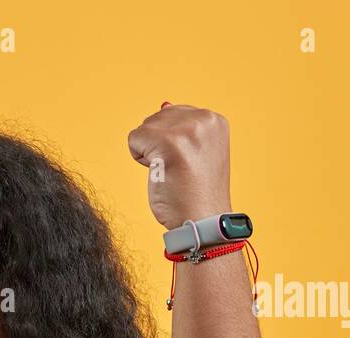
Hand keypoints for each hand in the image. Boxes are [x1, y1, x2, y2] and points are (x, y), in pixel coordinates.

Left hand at [127, 102, 232, 228]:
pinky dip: (139, 158)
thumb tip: (164, 104)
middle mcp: (205, 120)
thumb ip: (182, 127)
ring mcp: (188, 130)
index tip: (187, 162)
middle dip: (158, 144)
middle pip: (157, 118)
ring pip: (145, 128)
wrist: (202, 221)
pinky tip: (159, 173)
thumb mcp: (197, 151)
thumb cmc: (196, 193)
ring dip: (149, 151)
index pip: (173, 114)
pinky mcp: (169, 142)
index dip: (171, 141)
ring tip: (170, 171)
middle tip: (177, 170)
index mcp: (215, 120)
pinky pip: (135, 139)